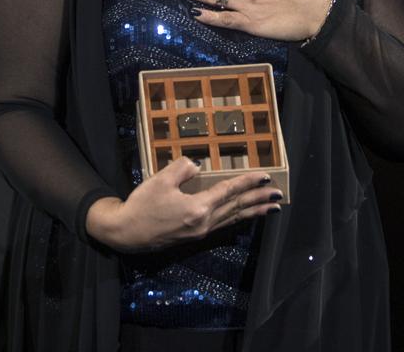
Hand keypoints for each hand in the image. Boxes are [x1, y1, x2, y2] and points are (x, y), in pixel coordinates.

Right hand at [86, 157, 282, 252]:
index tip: (266, 177)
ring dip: (253, 212)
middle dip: (259, 200)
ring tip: (271, 208)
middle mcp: (204, 223)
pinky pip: (223, 224)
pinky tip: (243, 216)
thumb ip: (183, 169)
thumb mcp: (161, 180)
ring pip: (233, 218)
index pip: (230, 191)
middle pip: (237, 208)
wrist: (124, 233)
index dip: (248, 182)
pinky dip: (238, 218)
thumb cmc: (141, 205)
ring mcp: (199, 232)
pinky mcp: (193, 235)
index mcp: (198, 208)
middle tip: (279, 194)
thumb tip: (198, 167)